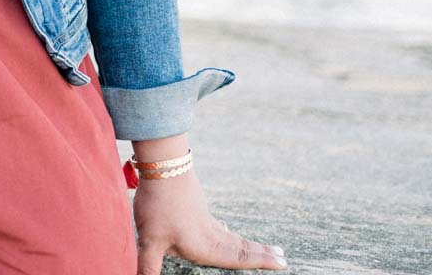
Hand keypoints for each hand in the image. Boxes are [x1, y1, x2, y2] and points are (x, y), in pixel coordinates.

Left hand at [133, 170, 285, 273]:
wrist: (163, 166)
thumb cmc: (158, 206)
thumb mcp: (149, 242)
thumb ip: (148, 267)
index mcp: (204, 246)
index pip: (237, 259)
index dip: (259, 262)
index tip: (283, 263)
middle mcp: (210, 233)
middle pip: (240, 247)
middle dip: (261, 255)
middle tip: (284, 257)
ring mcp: (204, 218)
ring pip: (232, 235)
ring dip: (249, 244)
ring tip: (265, 248)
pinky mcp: (197, 206)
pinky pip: (220, 226)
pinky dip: (231, 233)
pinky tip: (227, 231)